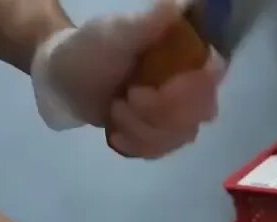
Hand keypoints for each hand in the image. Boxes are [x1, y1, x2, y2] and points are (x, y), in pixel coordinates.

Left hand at [30, 1, 223, 157]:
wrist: (63, 77)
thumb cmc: (91, 49)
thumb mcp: (116, 32)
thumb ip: (148, 23)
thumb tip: (177, 4)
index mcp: (186, 54)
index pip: (214, 74)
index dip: (195, 88)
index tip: (163, 87)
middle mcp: (191, 85)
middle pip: (200, 111)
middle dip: (159, 111)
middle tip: (127, 96)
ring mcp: (178, 114)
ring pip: (180, 135)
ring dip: (141, 127)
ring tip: (116, 109)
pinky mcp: (160, 136)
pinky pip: (161, 151)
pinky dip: (135, 144)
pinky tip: (117, 131)